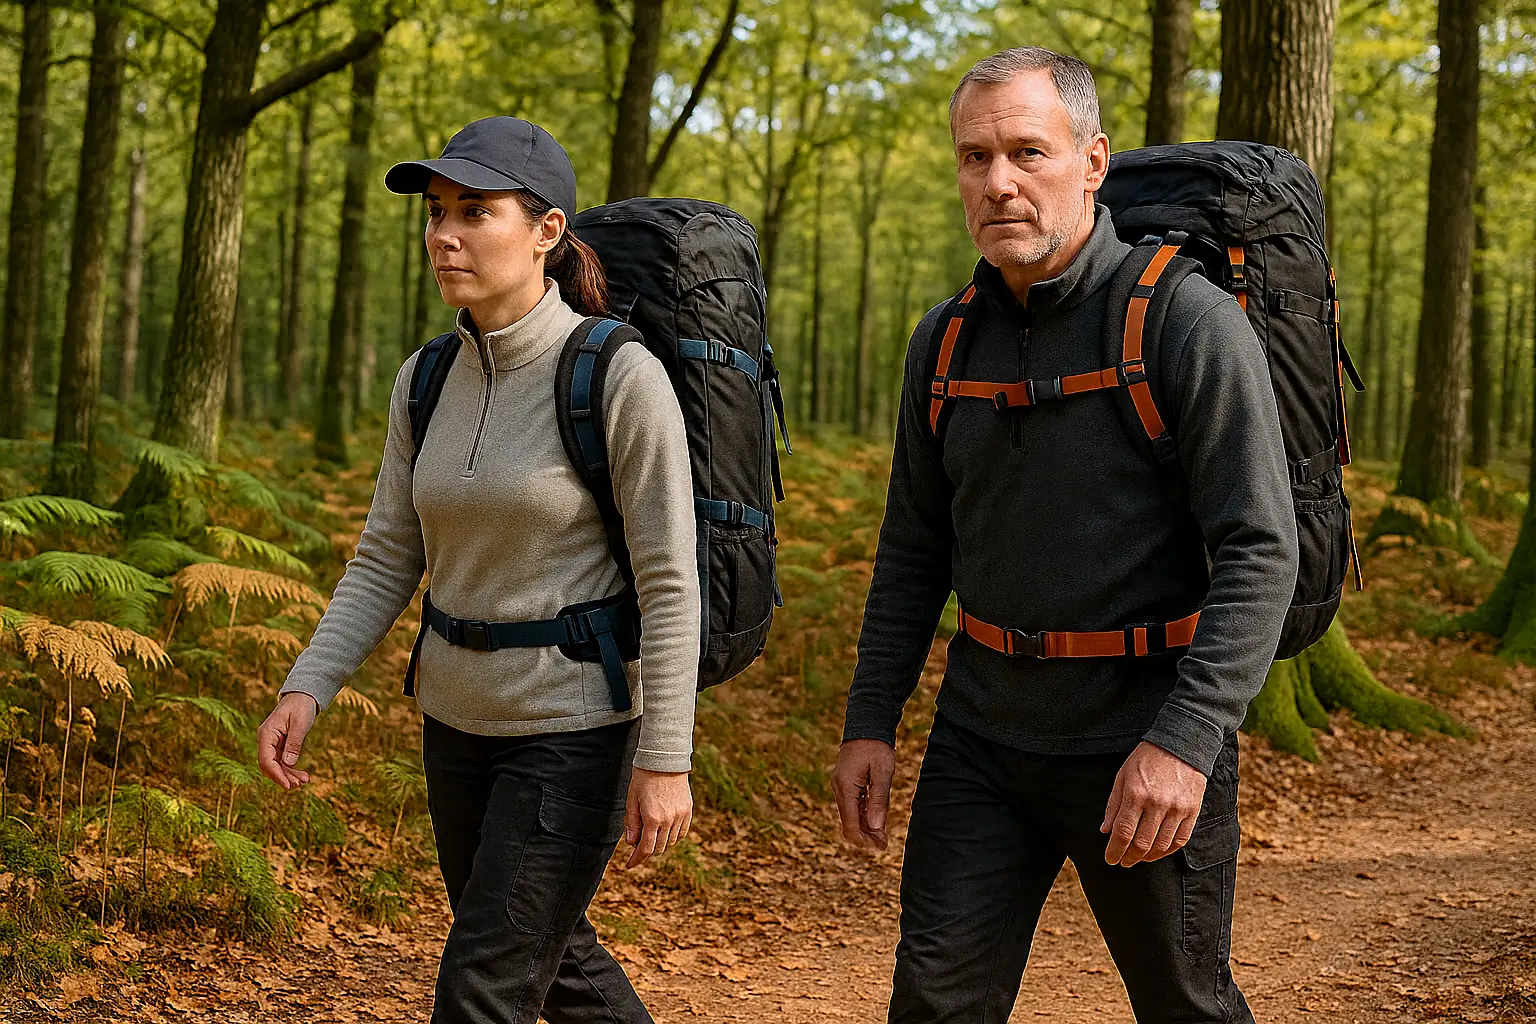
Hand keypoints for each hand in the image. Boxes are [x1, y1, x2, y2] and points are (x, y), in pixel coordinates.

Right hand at [257, 692, 318, 790]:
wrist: (303, 697)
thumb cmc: (301, 706)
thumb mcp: (300, 724)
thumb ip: (294, 743)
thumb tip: (289, 763)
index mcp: (266, 734)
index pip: (266, 760)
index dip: (276, 774)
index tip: (288, 785)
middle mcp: (266, 740)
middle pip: (269, 765)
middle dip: (283, 777)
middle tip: (299, 785)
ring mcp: (272, 744)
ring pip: (276, 765)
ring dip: (288, 775)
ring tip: (304, 781)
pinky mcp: (280, 746)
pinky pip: (282, 761)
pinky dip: (291, 769)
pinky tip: (301, 776)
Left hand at [623, 767, 691, 868]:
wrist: (664, 759)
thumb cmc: (644, 778)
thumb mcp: (632, 800)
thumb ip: (632, 823)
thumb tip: (631, 843)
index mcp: (652, 818)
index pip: (645, 849)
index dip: (637, 860)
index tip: (630, 865)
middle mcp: (668, 820)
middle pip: (659, 848)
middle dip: (647, 851)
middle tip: (638, 843)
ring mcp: (680, 815)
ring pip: (671, 842)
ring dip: (660, 843)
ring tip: (651, 832)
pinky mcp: (688, 810)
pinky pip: (682, 832)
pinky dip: (673, 836)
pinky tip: (665, 829)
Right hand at [832, 739, 895, 849]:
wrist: (866, 724)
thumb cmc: (876, 746)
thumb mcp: (882, 772)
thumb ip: (879, 800)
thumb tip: (877, 827)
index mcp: (846, 788)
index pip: (851, 825)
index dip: (865, 840)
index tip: (882, 846)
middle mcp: (839, 789)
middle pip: (848, 824)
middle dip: (865, 837)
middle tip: (883, 843)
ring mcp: (840, 786)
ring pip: (849, 816)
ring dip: (864, 827)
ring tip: (882, 834)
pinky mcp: (845, 783)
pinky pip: (851, 805)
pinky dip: (862, 815)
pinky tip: (875, 819)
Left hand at [1100, 741, 1207, 866]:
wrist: (1180, 745)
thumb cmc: (1146, 759)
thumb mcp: (1123, 776)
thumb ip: (1114, 805)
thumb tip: (1105, 831)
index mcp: (1136, 794)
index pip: (1123, 832)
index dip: (1115, 850)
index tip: (1110, 859)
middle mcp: (1157, 804)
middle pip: (1142, 843)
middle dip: (1129, 857)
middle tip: (1123, 862)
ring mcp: (1177, 809)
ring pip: (1161, 846)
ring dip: (1147, 857)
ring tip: (1138, 858)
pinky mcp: (1192, 811)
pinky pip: (1180, 840)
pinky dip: (1167, 851)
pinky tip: (1157, 852)